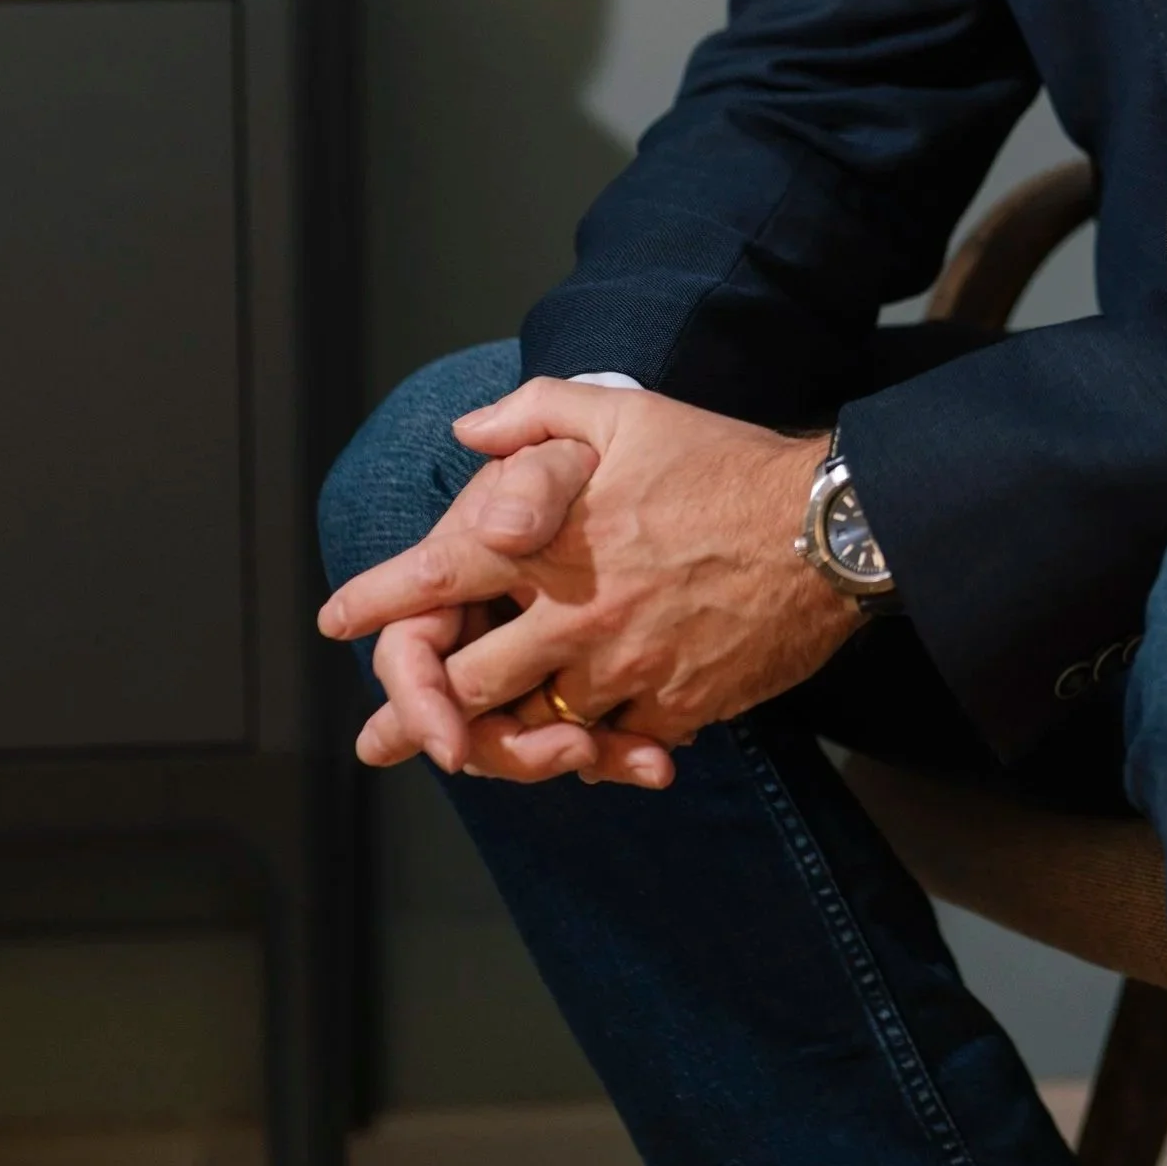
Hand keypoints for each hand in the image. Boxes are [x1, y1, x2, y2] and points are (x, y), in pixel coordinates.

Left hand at [321, 379, 862, 783]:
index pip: (435, 576)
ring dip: (509, 737)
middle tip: (390, 733)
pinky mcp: (678, 706)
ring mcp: (626, 667)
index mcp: (551, 542)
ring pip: (538, 726)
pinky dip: (598, 745)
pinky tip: (593, 744)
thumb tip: (467, 433)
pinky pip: (616, 740)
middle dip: (423, 709)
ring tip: (479, 754)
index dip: (375, 600)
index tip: (335, 620)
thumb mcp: (629, 411)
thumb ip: (537, 413)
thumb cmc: (726, 461)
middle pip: (467, 684)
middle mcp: (575, 615)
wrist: (831, 527)